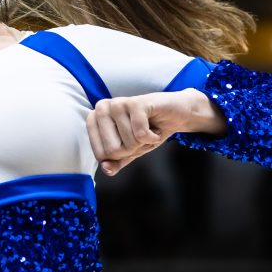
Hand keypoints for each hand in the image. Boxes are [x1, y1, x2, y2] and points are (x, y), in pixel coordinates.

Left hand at [86, 88, 225, 175]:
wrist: (177, 114)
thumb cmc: (149, 131)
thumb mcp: (130, 151)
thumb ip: (115, 161)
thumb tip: (106, 169)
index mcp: (94, 119)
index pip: (101, 155)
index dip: (121, 155)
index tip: (130, 142)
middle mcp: (102, 108)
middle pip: (112, 151)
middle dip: (133, 149)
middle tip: (141, 136)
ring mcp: (118, 103)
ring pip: (128, 143)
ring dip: (145, 142)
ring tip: (148, 129)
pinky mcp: (135, 102)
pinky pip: (140, 134)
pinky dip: (153, 137)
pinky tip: (155, 127)